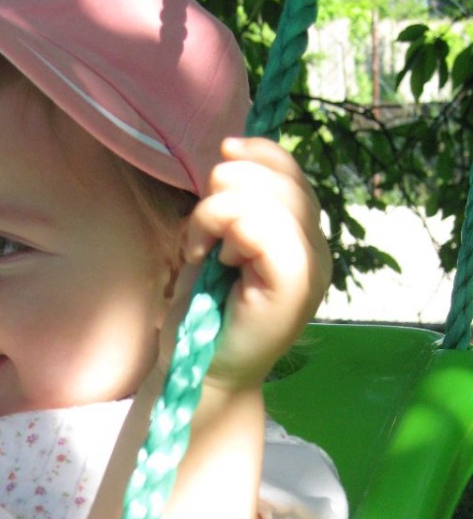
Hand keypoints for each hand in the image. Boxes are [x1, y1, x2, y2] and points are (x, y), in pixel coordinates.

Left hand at [178, 136, 330, 388]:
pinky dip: (224, 231)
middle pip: (280, 177)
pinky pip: (262, 226)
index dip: (255, 153)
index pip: (290, 169)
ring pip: (266, 198)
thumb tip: (232, 147)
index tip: (217, 164)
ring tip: (202, 251)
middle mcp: (316, 247)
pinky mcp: (294, 282)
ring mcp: (311, 266)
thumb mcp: (217, 241)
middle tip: (200, 233)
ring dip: (215, 214)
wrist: (200, 371)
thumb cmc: (204, 313)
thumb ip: (235, 199)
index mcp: (302, 235)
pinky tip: (212, 262)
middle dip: (224, 187)